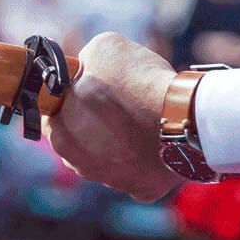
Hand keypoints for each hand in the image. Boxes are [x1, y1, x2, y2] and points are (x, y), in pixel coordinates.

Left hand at [43, 32, 182, 201]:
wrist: (184, 116)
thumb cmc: (138, 82)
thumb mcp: (103, 49)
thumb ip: (88, 62)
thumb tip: (89, 68)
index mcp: (61, 135)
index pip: (55, 115)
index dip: (70, 97)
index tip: (87, 85)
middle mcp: (81, 166)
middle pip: (81, 140)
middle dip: (93, 121)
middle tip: (116, 101)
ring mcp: (113, 182)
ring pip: (110, 159)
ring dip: (119, 142)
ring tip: (141, 119)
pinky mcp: (144, 190)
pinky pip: (139, 174)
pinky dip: (145, 159)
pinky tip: (155, 140)